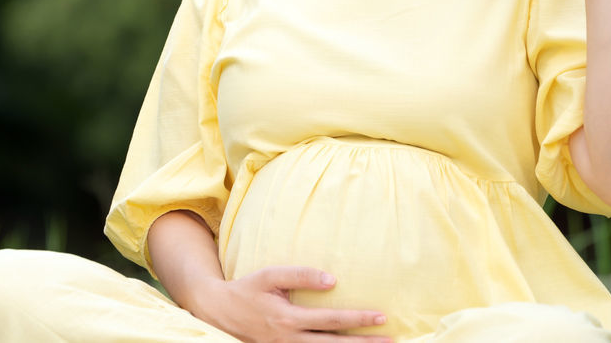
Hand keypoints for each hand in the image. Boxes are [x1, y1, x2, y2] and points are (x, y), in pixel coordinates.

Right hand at [189, 266, 389, 342]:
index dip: (358, 319)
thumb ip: (300, 275)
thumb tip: (332, 280)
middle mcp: (290, 340)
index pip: (331, 320)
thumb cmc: (247, 290)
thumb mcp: (270, 275)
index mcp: (288, 319)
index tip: (382, 316)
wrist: (219, 312)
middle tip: (391, 340)